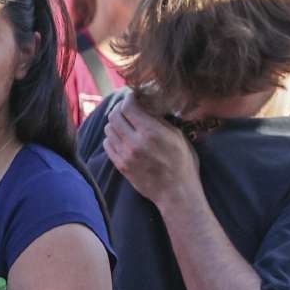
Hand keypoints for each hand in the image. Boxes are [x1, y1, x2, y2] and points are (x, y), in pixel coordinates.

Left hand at [102, 92, 200, 209]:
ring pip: (108, 129)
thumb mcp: (177, 136)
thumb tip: (146, 104)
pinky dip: (112, 138)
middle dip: (120, 109)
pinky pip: (107, 144)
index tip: (133, 97)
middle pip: (114, 116)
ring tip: (125, 123)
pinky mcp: (120, 165)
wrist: (176, 192)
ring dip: (115, 123)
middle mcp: (134, 142)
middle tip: (127, 109)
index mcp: (151, 132)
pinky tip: (122, 138)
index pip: (128, 106)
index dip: (128, 98)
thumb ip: (159, 120)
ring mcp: (125, 155)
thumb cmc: (183, 163)